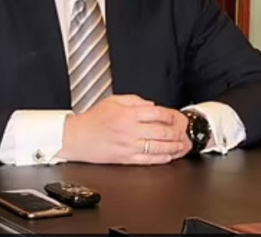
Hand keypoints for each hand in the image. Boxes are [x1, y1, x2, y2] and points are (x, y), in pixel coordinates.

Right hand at [56, 95, 191, 164]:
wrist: (76, 138)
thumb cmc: (92, 120)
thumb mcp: (113, 101)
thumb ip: (135, 100)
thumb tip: (153, 105)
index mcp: (127, 114)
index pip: (157, 114)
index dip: (171, 115)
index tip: (176, 117)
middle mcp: (130, 130)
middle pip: (161, 131)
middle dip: (176, 132)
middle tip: (184, 132)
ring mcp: (128, 146)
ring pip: (158, 147)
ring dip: (173, 147)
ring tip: (182, 145)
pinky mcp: (125, 159)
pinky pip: (148, 160)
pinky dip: (161, 158)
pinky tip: (168, 156)